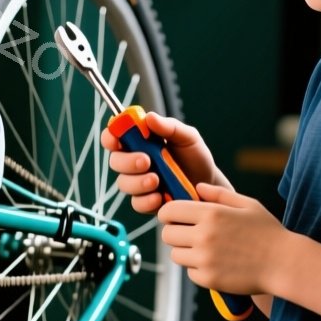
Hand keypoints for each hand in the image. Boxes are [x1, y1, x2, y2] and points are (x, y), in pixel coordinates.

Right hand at [101, 112, 224, 214]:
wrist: (209, 185)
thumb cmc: (195, 157)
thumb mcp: (187, 137)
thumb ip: (169, 127)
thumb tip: (149, 117)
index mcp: (140, 141)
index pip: (115, 136)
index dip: (110, 136)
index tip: (116, 140)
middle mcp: (134, 162)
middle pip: (114, 161)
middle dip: (127, 161)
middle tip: (146, 161)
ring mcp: (139, 183)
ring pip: (123, 183)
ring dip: (137, 182)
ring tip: (156, 180)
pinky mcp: (146, 202)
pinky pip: (136, 203)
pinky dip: (146, 200)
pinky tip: (159, 197)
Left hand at [158, 183, 295, 295]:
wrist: (284, 264)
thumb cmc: (268, 232)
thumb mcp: (247, 204)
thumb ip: (219, 194)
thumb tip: (196, 187)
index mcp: (211, 213)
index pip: (168, 211)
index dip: (168, 213)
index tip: (175, 217)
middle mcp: (204, 236)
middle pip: (167, 235)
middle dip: (175, 233)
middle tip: (190, 234)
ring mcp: (205, 259)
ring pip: (175, 255)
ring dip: (185, 252)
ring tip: (205, 250)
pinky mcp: (209, 279)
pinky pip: (190, 273)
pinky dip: (198, 269)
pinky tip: (216, 264)